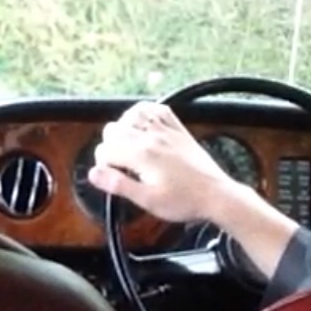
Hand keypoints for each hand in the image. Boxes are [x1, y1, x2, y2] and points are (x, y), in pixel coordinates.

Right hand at [88, 101, 231, 223]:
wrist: (216, 195)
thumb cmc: (184, 201)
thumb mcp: (147, 200)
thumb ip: (118, 184)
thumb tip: (93, 173)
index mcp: (141, 154)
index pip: (105, 149)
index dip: (101, 164)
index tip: (109, 176)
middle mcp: (151, 137)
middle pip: (113, 129)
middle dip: (109, 146)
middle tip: (118, 165)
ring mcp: (166, 130)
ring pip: (132, 114)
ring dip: (124, 127)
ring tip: (127, 145)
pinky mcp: (179, 130)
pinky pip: (158, 109)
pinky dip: (146, 112)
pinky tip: (144, 123)